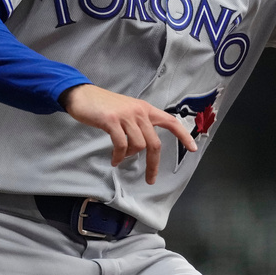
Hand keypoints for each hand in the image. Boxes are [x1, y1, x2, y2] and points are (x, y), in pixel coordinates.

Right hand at [59, 84, 196, 183]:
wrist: (83, 95)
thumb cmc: (105, 106)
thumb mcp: (127, 111)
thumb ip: (138, 124)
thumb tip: (143, 146)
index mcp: (146, 109)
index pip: (171, 121)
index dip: (183, 135)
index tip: (193, 149)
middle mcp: (139, 112)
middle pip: (154, 143)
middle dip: (153, 164)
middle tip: (150, 179)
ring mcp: (126, 116)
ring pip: (138, 145)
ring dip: (129, 156)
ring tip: (120, 158)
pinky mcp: (112, 121)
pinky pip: (121, 145)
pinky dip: (118, 156)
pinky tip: (114, 160)